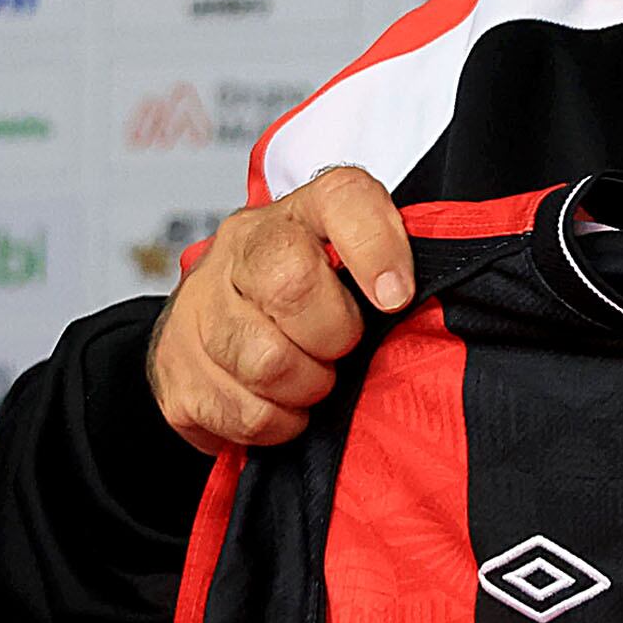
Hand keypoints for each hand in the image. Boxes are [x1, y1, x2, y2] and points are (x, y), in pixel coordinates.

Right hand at [146, 167, 412, 455]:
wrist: (215, 325)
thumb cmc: (310, 300)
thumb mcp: (357, 270)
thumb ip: (398, 273)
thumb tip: (450, 302)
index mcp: (300, 211)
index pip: (343, 197)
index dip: (376, 246)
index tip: (396, 297)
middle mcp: (242, 244)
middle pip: (290, 283)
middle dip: (332, 336)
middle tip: (341, 351)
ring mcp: (199, 304)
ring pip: (261, 359)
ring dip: (304, 388)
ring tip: (312, 381)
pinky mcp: (173, 365)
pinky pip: (237, 411)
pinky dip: (271, 424)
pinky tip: (278, 406)